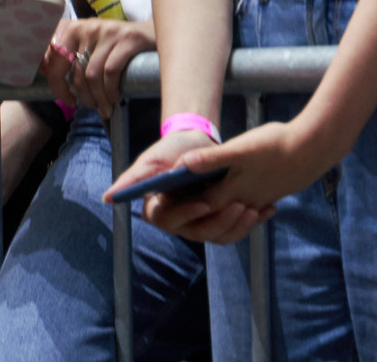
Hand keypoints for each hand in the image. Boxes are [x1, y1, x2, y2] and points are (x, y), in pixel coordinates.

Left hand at [42, 15, 154, 116]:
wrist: (152, 33)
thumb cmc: (116, 45)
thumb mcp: (90, 45)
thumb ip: (70, 55)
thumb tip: (45, 73)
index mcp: (73, 28)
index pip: (53, 57)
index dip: (54, 80)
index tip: (65, 97)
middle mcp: (88, 27)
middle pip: (73, 70)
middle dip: (78, 95)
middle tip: (84, 107)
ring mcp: (107, 32)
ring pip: (92, 75)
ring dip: (96, 98)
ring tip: (103, 108)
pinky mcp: (126, 39)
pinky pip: (110, 72)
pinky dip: (110, 90)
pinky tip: (114, 98)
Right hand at [111, 126, 281, 243]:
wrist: (200, 142)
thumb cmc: (173, 148)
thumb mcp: (155, 158)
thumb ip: (135, 177)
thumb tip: (109, 196)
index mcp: (159, 209)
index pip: (168, 220)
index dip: (186, 214)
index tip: (203, 204)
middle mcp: (178, 221)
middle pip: (198, 231)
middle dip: (219, 222)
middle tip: (239, 207)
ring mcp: (199, 223)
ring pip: (218, 234)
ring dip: (237, 226)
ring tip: (254, 210)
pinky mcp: (219, 220)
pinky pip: (233, 229)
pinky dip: (249, 222)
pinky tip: (268, 210)